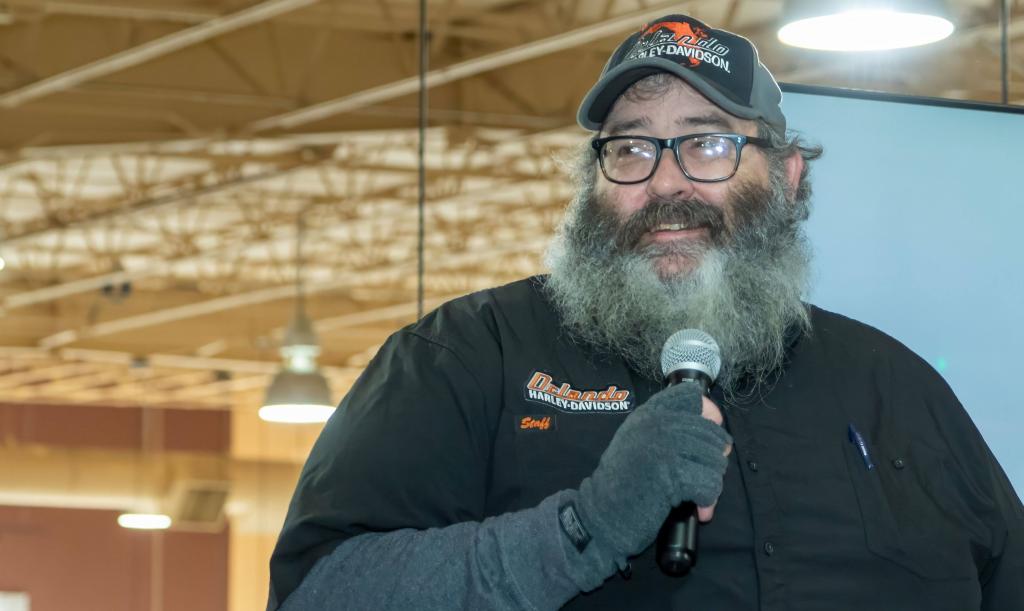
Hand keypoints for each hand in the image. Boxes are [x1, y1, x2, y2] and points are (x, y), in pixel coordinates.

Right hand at [573, 383, 732, 559]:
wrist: (603, 510)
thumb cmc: (625, 480)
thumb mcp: (640, 440)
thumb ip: (670, 431)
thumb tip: (720, 440)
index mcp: (649, 413)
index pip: (690, 396)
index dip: (708, 413)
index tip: (709, 434)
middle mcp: (657, 423)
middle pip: (711, 433)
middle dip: (715, 459)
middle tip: (704, 477)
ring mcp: (664, 446)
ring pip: (715, 460)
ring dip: (713, 482)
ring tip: (697, 495)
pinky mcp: (672, 473)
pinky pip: (710, 484)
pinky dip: (708, 499)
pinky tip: (698, 507)